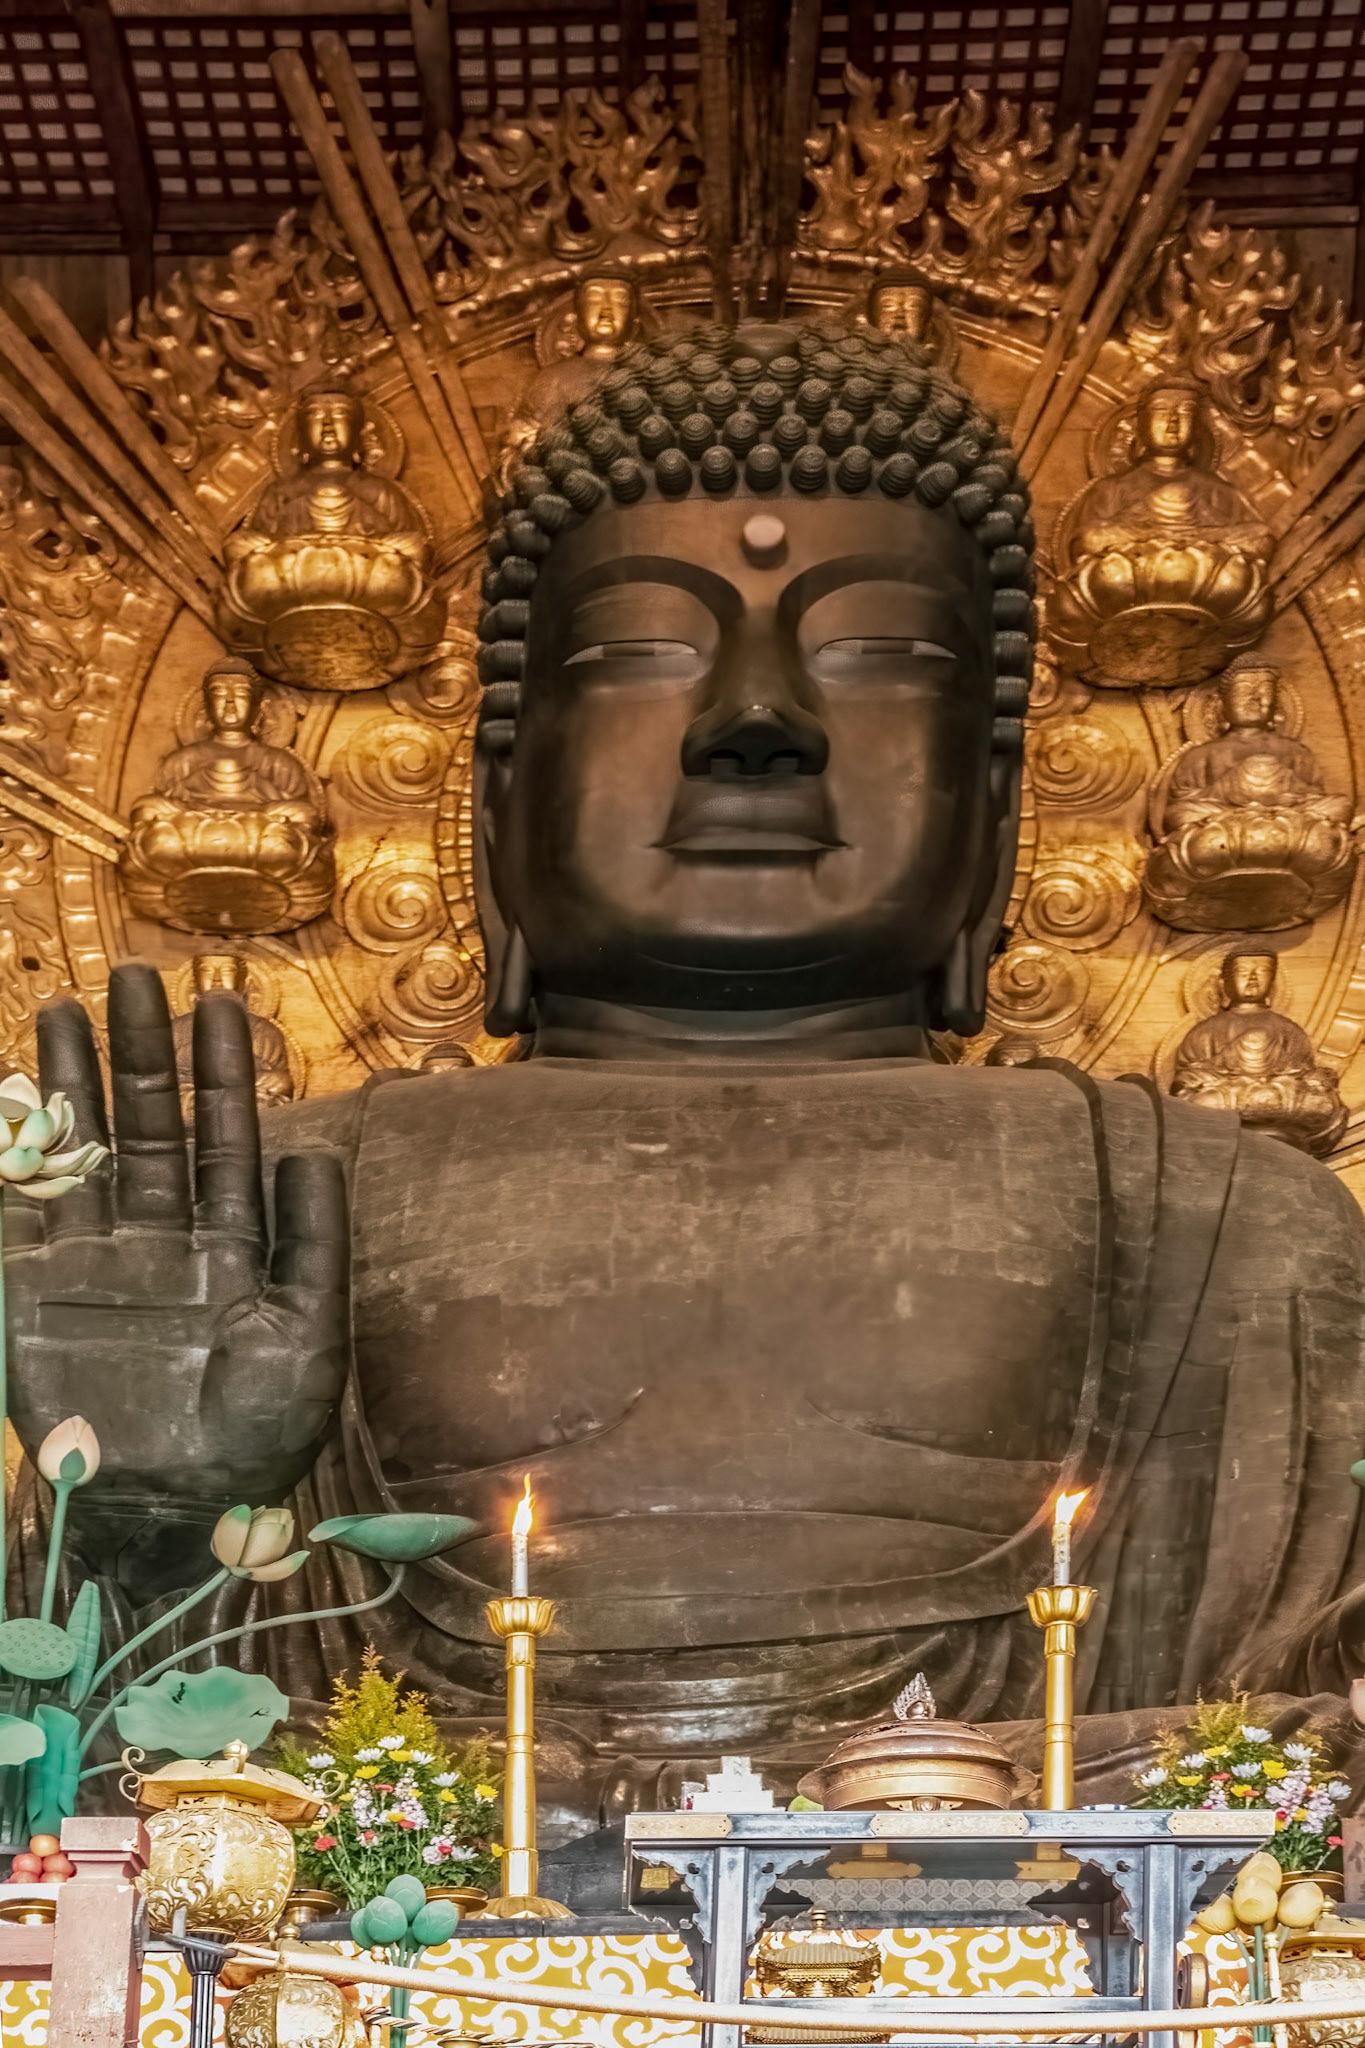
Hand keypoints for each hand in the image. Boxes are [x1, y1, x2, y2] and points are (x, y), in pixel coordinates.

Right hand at [3, 962, 348, 1594]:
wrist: (171, 1513)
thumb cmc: (258, 1438)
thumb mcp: (308, 1336)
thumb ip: (311, 1242)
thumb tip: (311, 1148)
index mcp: (231, 1247)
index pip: (225, 1138)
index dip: (223, 1070)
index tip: (220, 998)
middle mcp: (161, 1241)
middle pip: (149, 1125)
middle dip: (142, 1051)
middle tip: (133, 973)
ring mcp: (94, 1262)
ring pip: (83, 1151)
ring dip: (75, 1081)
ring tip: (65, 1007)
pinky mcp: (34, 1291)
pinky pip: (18, 1208)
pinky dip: (11, 1156)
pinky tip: (10, 1098)